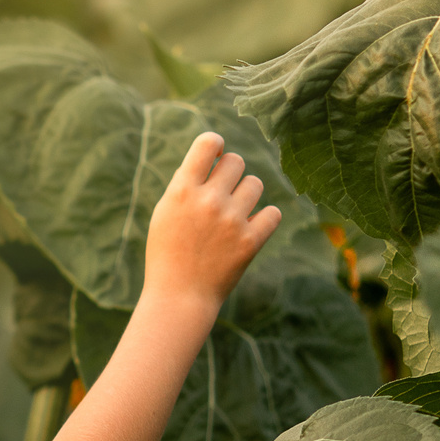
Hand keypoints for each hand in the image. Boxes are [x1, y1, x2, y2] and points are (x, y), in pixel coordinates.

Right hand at [143, 132, 280, 313]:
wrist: (179, 297)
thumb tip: (216, 157)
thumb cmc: (168, 251)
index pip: (208, 143)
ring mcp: (231, 221)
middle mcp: (208, 201)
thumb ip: (188, 183)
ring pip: (255, 184)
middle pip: (236, 161)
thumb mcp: (166, 212)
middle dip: (231, 173)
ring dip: (247, 196)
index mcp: (182, 190)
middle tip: (223, 193)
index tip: (216, 155)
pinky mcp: (250, 242)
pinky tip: (249, 229)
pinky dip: (264, 219)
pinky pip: (273, 213)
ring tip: (233, 215)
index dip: (216, 144)